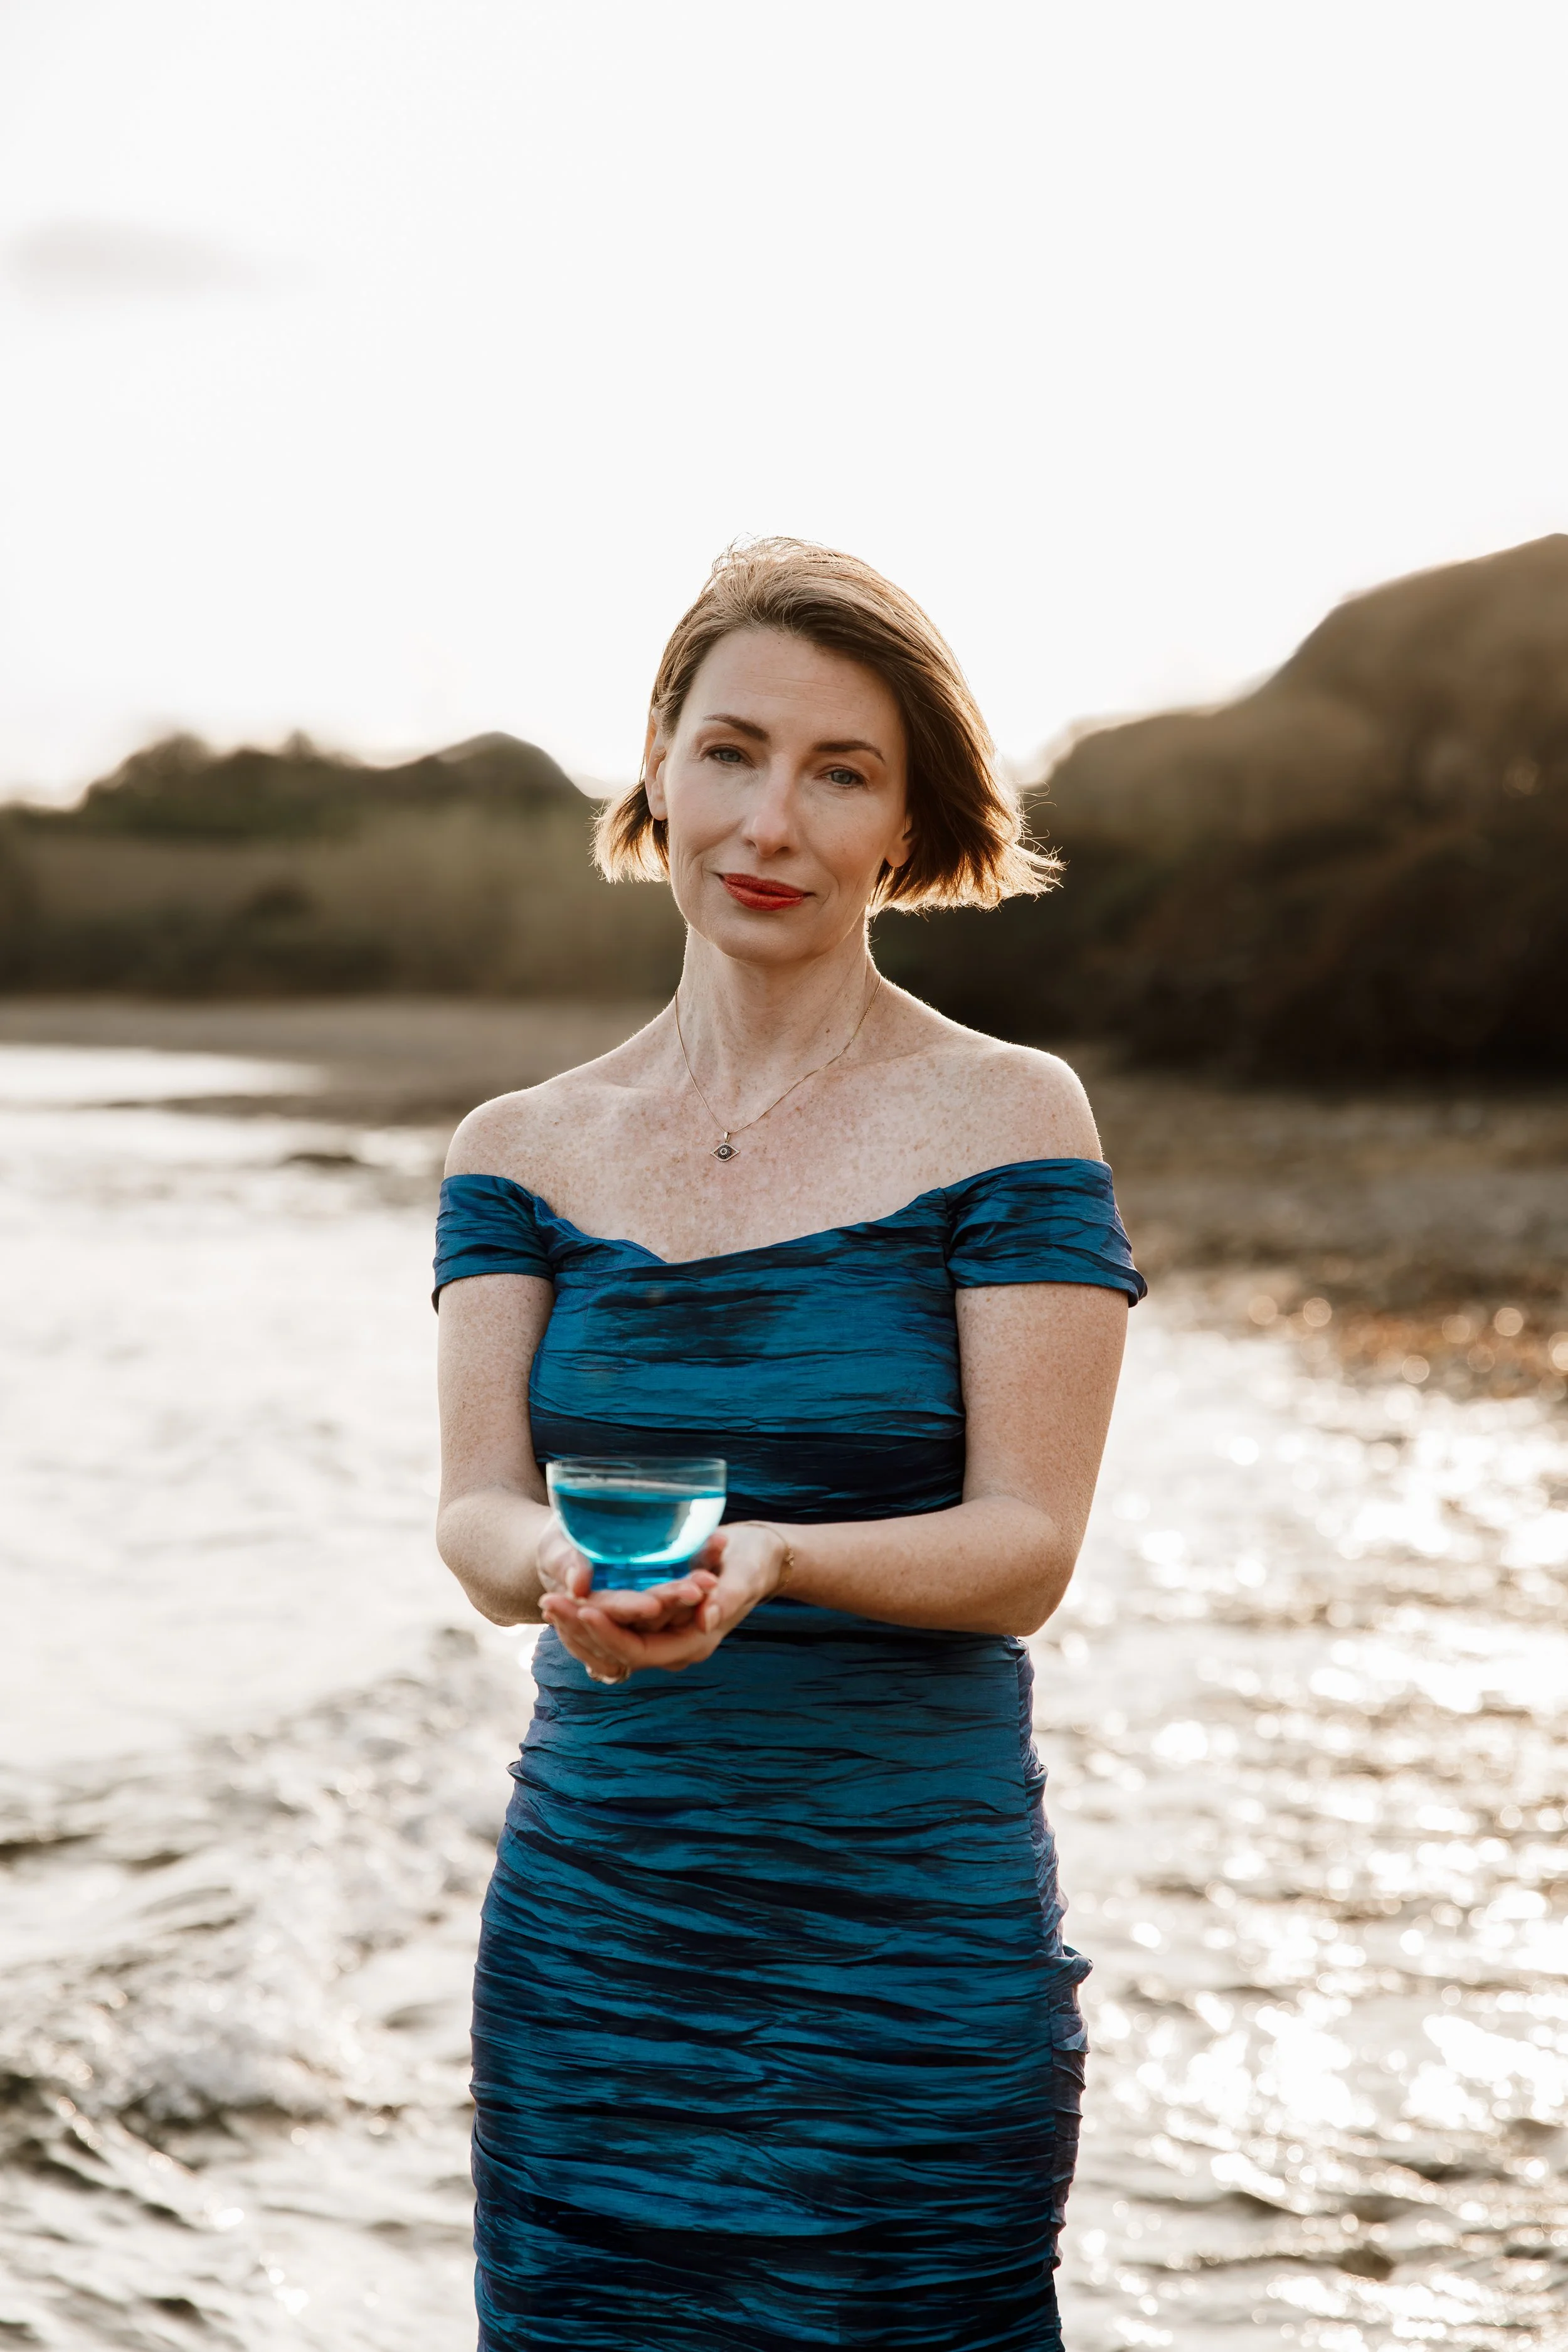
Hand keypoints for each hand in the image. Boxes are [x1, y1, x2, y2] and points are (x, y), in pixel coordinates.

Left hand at [540, 1523, 791, 1683]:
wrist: (757, 1559)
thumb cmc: (753, 1561)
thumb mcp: (744, 1574)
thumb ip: (728, 1596)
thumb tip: (706, 1617)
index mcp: (694, 1642)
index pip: (639, 1651)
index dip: (609, 1634)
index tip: (583, 1609)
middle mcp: (672, 1647)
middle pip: (615, 1652)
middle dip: (580, 1630)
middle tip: (549, 1601)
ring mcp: (661, 1637)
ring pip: (608, 1645)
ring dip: (575, 1627)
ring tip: (548, 1602)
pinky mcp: (652, 1623)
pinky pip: (613, 1631)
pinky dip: (587, 1620)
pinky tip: (564, 1601)